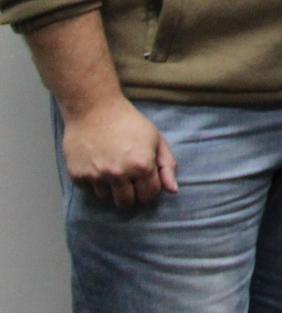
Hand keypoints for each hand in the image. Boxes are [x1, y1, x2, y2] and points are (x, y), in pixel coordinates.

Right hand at [62, 98, 177, 208]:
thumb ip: (167, 166)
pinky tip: (99, 167)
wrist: (94, 109)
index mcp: (141, 165)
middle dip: (132, 195)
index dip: (150, 190)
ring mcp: (96, 175)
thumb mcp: (156, 139)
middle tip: (130, 181)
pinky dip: (95, 184)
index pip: (149, 195)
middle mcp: (118, 174)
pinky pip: (89, 191)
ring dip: (112, 190)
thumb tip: (173, 191)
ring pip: (107, 199)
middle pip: (127, 203)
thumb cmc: (129, 122)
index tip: (146, 181)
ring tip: (114, 171)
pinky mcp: (77, 175)